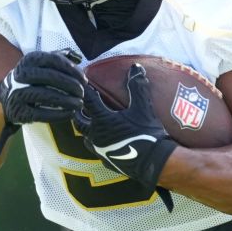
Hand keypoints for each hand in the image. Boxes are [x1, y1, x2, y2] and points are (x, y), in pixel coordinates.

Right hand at [0, 50, 85, 152]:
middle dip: (71, 85)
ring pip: (46, 95)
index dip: (72, 70)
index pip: (54, 60)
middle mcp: (22, 74)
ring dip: (67, 101)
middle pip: (51, 77)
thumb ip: (59, 58)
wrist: (6, 99)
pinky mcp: (19, 111)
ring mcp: (18, 93)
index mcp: (29, 60)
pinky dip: (59, 115)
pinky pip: (42, 114)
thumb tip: (78, 57)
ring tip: (79, 104)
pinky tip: (70, 114)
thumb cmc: (31, 80)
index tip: (83, 79)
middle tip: (82, 93)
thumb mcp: (40, 64)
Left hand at [74, 64, 177, 188]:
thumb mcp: (143, 108)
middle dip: (78, 112)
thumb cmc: (147, 133)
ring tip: (90, 123)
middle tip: (79, 104)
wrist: (153, 162)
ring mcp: (100, 150)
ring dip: (86, 129)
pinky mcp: (106, 161)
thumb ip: (138, 87)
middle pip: (79, 122)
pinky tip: (104, 141)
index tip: (83, 82)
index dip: (85, 90)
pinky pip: (96, 150)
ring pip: (85, 138)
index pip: (88, 101)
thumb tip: (136, 67)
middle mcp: (96, 135)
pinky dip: (97, 143)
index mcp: (102, 120)